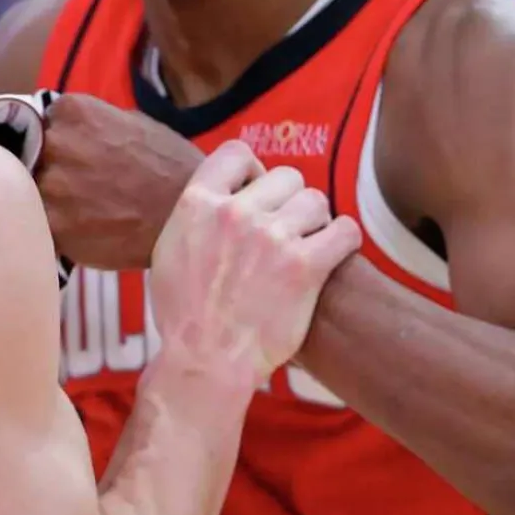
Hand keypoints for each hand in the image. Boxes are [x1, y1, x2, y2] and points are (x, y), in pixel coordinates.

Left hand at [37, 94, 203, 270]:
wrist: (189, 217)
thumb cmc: (171, 168)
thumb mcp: (134, 123)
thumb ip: (92, 124)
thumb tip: (67, 130)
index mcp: (73, 110)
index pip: (40, 121)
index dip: (54, 140)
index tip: (69, 155)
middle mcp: (56, 142)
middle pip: (32, 155)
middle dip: (50, 169)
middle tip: (78, 185)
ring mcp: (52, 186)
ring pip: (33, 192)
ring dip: (51, 202)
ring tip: (84, 210)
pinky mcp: (54, 225)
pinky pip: (42, 223)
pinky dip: (58, 229)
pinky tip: (84, 230)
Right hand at [151, 141, 361, 385]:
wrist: (204, 361)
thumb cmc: (183, 313)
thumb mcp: (169, 249)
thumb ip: (196, 215)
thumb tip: (219, 194)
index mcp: (197, 203)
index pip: (237, 153)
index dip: (254, 171)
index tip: (258, 195)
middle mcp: (235, 212)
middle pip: (287, 176)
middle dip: (289, 201)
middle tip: (286, 231)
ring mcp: (272, 237)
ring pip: (317, 201)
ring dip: (316, 223)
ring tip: (307, 247)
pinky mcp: (304, 267)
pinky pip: (345, 231)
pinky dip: (344, 241)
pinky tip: (332, 256)